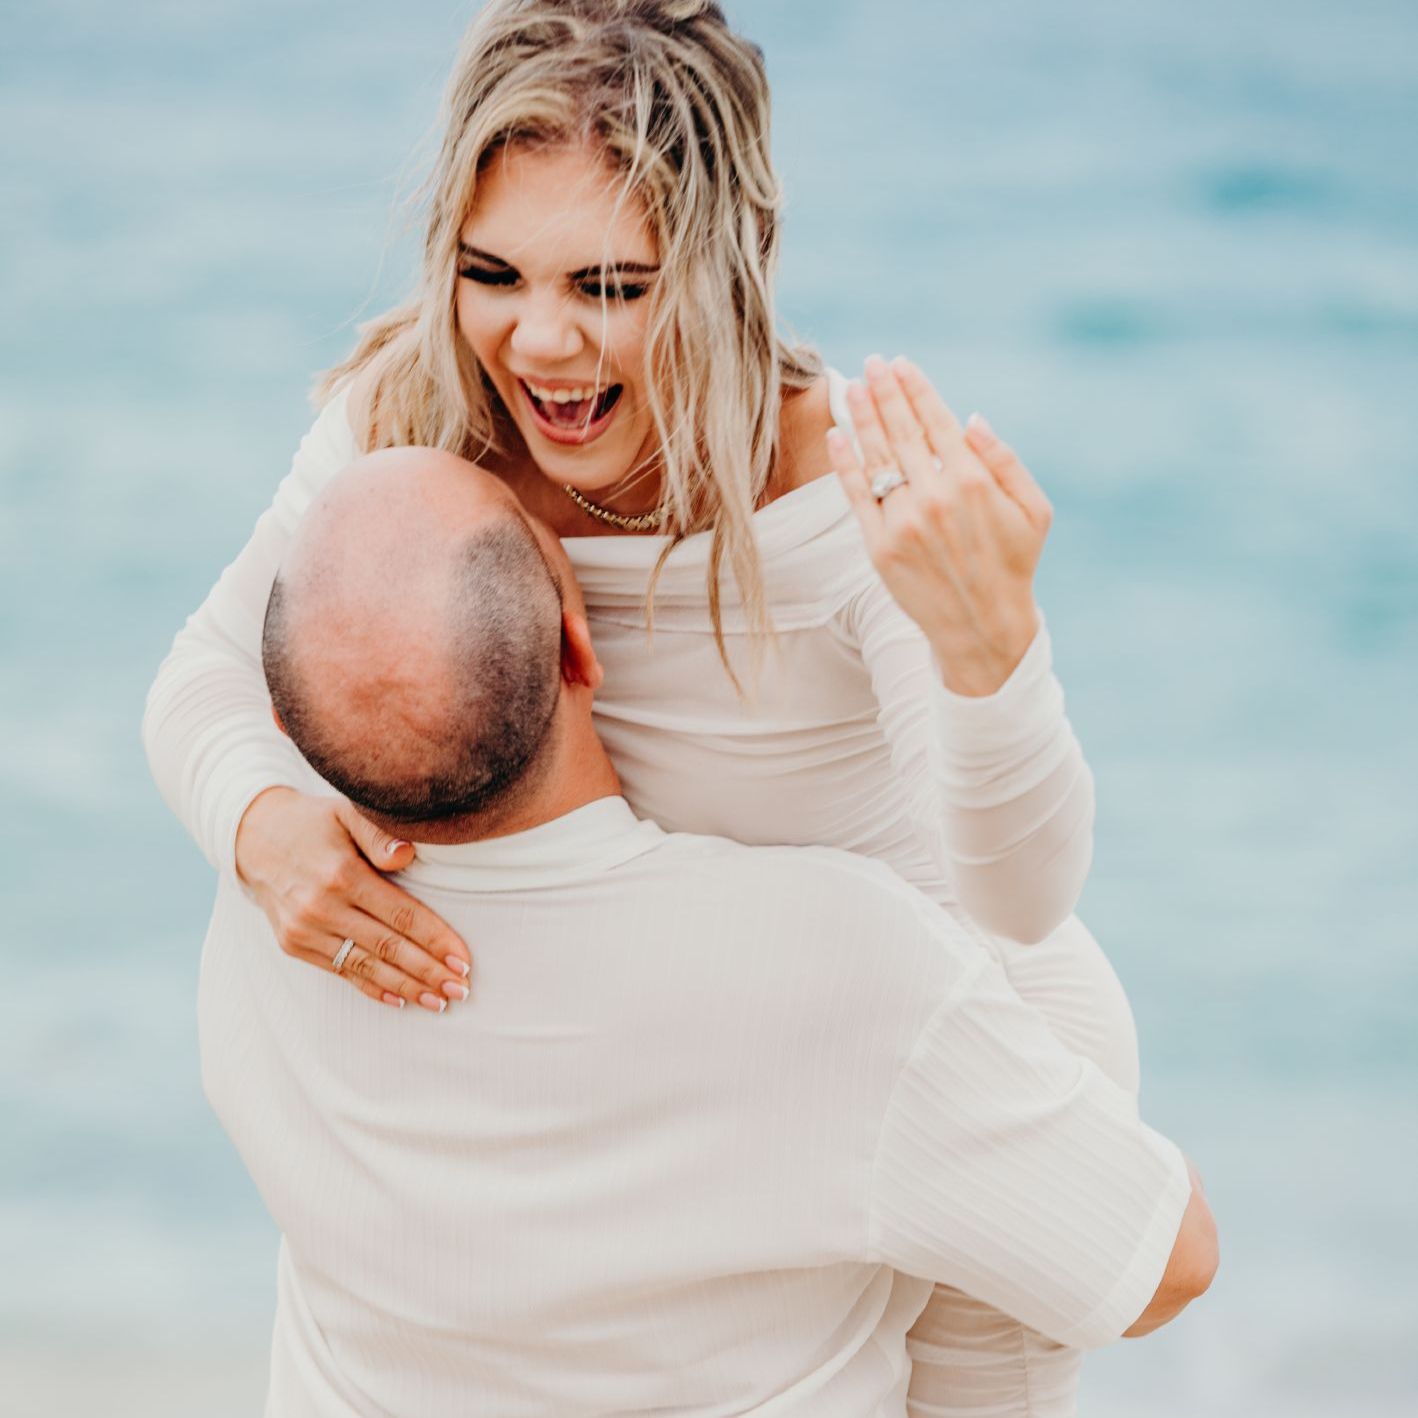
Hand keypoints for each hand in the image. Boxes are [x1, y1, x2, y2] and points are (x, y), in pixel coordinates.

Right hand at [234, 787, 471, 1012]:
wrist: (253, 836)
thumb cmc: (314, 822)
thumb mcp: (346, 811)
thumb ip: (379, 832)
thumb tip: (408, 854)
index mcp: (342, 874)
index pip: (401, 916)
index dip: (435, 940)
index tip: (463, 961)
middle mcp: (322, 907)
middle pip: (387, 948)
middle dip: (428, 972)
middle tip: (460, 990)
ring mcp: (305, 930)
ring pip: (366, 966)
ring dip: (406, 988)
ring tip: (439, 1002)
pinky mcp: (293, 944)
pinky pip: (340, 971)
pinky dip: (371, 988)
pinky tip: (400, 1000)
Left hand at [828, 355, 1051, 695]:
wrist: (982, 627)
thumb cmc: (1013, 565)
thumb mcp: (1034, 510)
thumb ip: (1005, 462)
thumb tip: (971, 419)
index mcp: (972, 482)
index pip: (936, 422)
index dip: (915, 389)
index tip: (900, 364)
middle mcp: (934, 496)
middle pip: (901, 431)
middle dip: (885, 392)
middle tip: (872, 363)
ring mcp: (903, 522)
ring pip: (876, 458)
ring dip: (862, 418)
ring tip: (853, 387)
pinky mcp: (879, 547)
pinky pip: (857, 496)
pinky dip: (845, 463)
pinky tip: (836, 436)